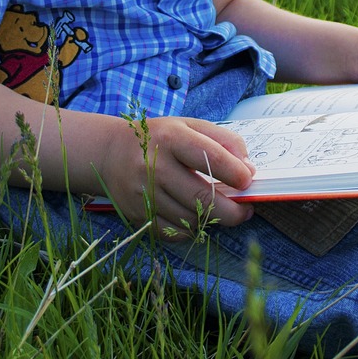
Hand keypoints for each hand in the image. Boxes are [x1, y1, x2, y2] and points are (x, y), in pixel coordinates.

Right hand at [99, 115, 255, 238]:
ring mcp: (144, 193)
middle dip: (233, 209)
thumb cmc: (158, 138)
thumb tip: (248, 168)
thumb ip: (223, 140)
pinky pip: (175, 232)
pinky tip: (198, 217)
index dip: (235, 172)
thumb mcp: (189, 126)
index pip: (210, 157)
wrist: (109, 153)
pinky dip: (192, 229)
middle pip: (203, 197)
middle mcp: (154, 167)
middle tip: (245, 209)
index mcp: (170, 138)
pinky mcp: (138, 215)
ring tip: (222, 211)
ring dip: (213, 219)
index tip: (248, 181)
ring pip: (191, 219)